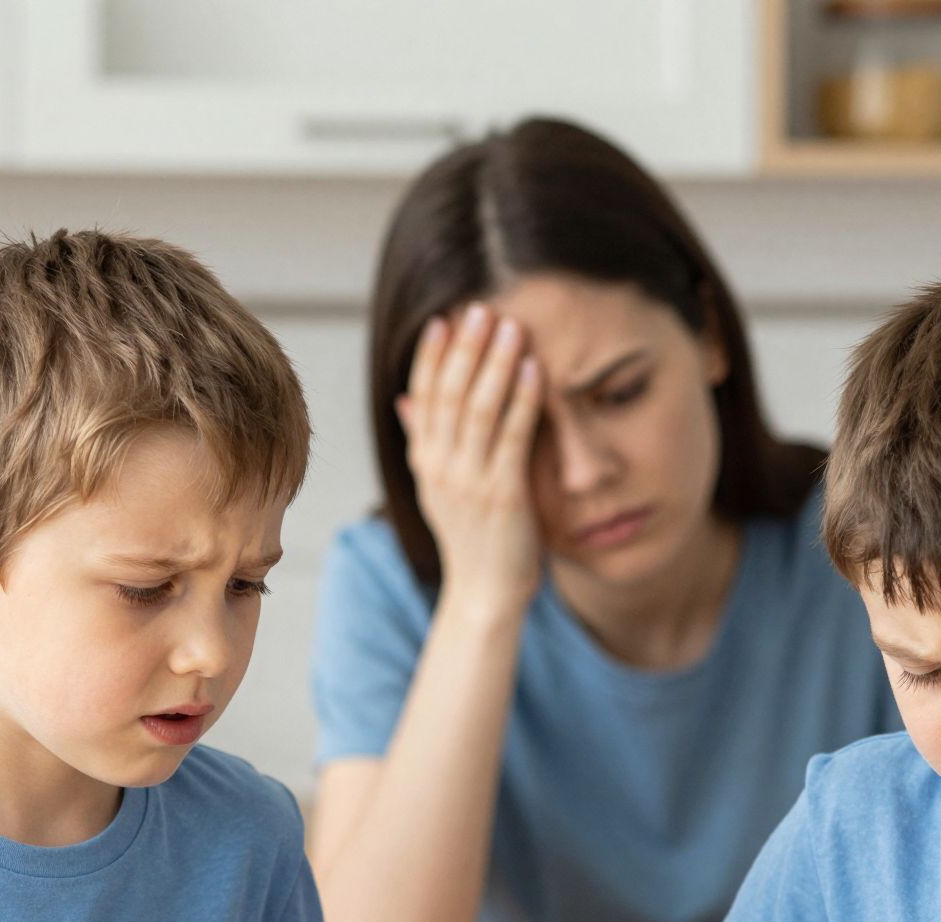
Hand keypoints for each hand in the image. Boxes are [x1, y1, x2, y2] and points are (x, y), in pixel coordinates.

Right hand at [398, 303, 544, 606]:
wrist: (485, 594)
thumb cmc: (474, 539)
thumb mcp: (441, 488)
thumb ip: (426, 441)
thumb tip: (406, 400)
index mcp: (425, 463)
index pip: (423, 398)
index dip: (433, 358)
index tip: (444, 320)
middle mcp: (440, 468)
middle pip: (450, 395)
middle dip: (465, 349)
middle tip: (480, 309)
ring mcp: (469, 481)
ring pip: (479, 409)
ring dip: (495, 364)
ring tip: (510, 327)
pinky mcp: (502, 494)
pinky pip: (511, 437)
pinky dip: (522, 400)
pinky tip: (534, 370)